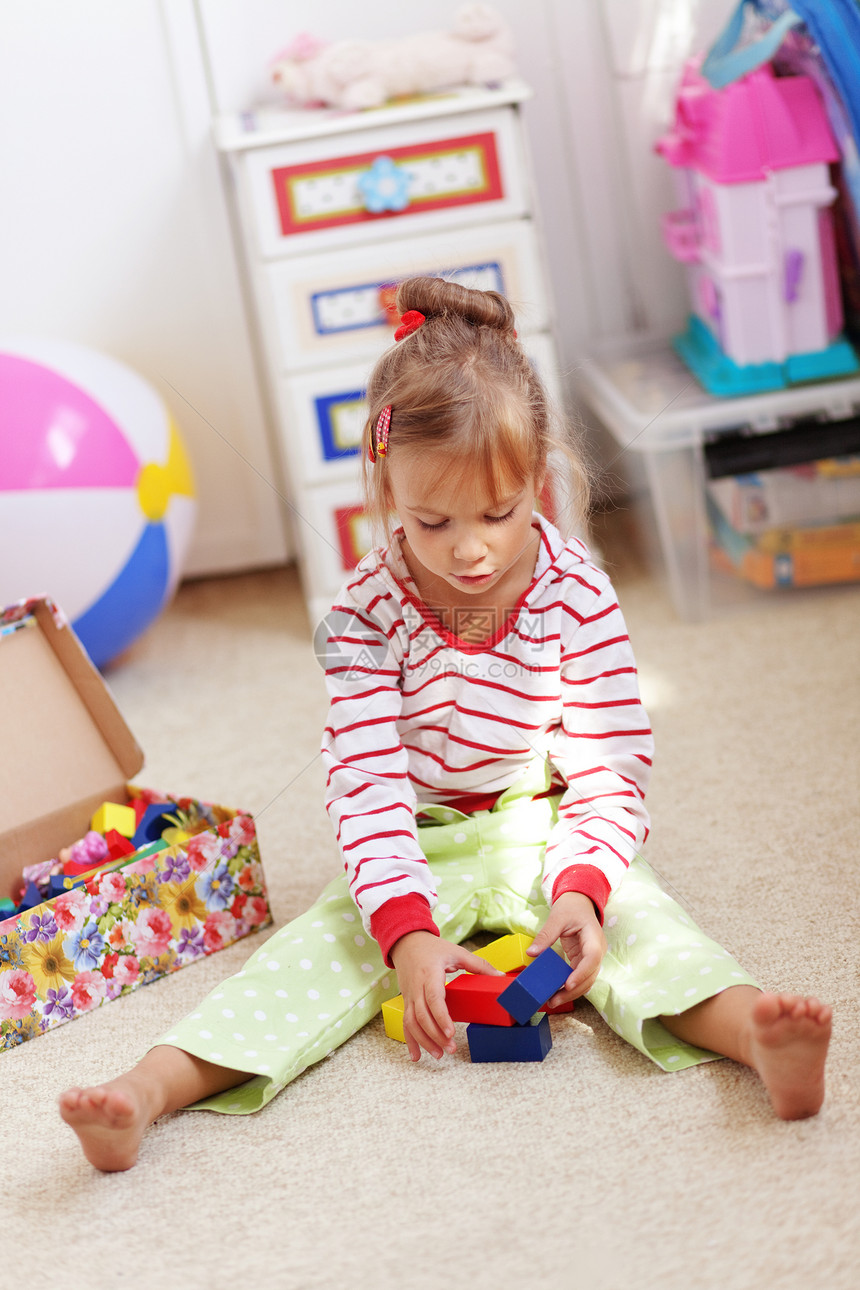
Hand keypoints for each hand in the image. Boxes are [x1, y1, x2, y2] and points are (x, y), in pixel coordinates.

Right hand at [390, 932, 503, 1061]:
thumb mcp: (456, 951)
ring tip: (439, 1054)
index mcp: (429, 973)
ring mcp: (409, 996)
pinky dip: (410, 1041)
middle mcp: (416, 987)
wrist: (406, 942)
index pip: (433, 998)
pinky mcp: (406, 1001)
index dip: (441, 1017)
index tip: (450, 1033)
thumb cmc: (433, 947)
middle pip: (422, 1015)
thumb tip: (500, 977)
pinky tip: (417, 1056)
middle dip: (436, 1035)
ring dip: (424, 1040)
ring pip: (411, 1022)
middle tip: (451, 1049)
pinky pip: (405, 1023)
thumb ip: (478, 965)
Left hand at [527, 892, 606, 1005]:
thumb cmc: (571, 907)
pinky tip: (555, 993)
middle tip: (553, 1000)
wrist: (579, 903)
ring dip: (570, 993)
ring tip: (552, 1001)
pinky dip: (568, 987)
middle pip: (590, 976)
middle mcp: (597, 950)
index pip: (592, 958)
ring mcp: (592, 958)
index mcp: (594, 937)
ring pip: (586, 981)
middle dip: (572, 990)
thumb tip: (532, 953)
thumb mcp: (557, 917)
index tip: (567, 984)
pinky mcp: (583, 961)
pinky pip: (579, 977)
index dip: (581, 973)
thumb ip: (546, 935)